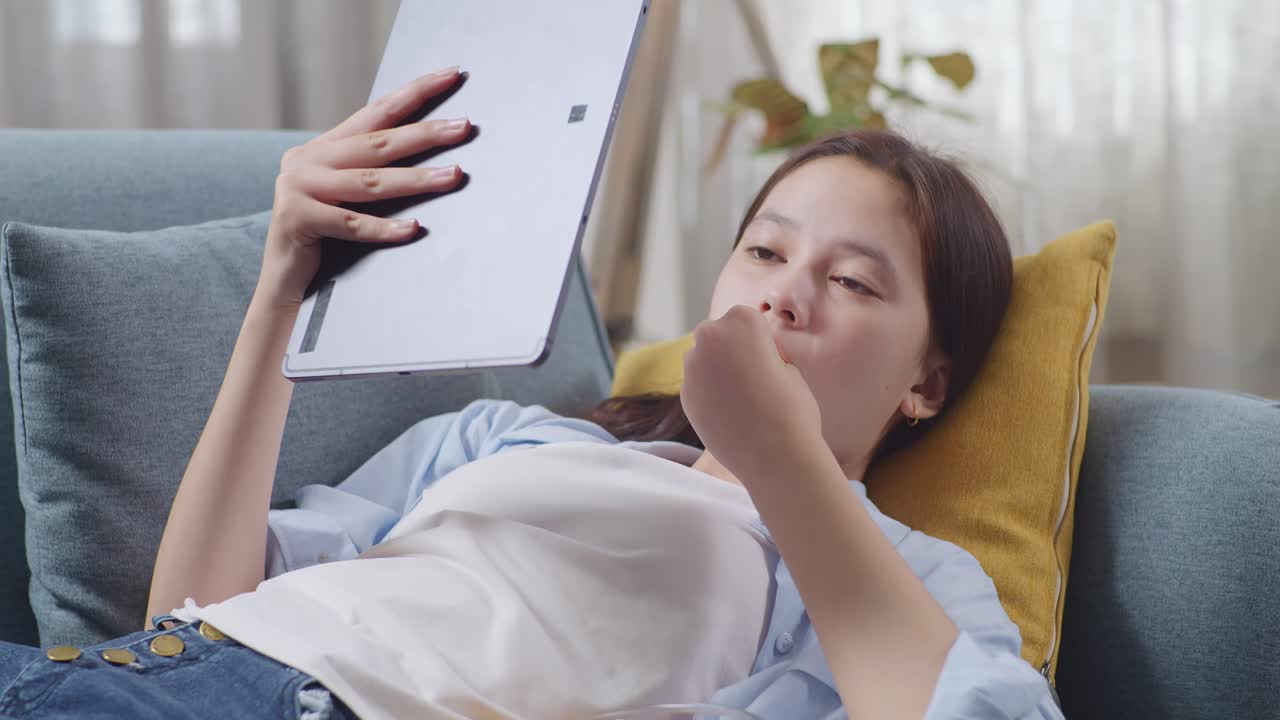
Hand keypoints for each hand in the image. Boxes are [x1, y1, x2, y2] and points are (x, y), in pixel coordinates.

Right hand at [255, 66, 470, 310]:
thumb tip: (428, 143)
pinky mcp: (296, 219)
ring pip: (370, 183)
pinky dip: (384, 228)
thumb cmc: (323, 235)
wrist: (281, 277)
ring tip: (454, 176)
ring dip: (417, 180)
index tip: (451, 75)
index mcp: (322, 147)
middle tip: (464, 126)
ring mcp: (298, 188)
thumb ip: (369, 168)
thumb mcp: (344, 193)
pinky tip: (413, 229)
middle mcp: (307, 160)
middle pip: (378, 144)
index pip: (376, 113)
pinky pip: (351, 225)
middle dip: (425, 134)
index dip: (414, 93)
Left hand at [680, 305, 824, 482]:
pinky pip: (698, 386)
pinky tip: (730, 415)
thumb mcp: (789, 367)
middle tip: (754, 379)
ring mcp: (692, 367)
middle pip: (719, 335)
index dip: (763, 342)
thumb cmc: (792, 408)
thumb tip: (747, 357)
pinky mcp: (684, 395)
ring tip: (743, 400)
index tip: (774, 362)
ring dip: (717, 371)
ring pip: (703, 359)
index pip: (748, 320)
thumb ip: (762, 353)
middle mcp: (710, 336)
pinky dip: (710, 394)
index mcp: (742, 320)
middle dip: (731, 350)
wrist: (775, 455)